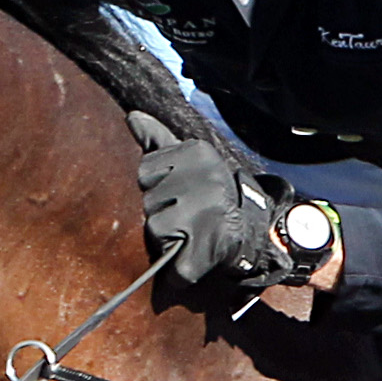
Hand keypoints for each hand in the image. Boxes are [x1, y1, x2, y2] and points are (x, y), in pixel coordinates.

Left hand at [128, 112, 301, 289]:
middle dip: (162, 209)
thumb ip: (158, 140)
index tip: (182, 189)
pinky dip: (174, 264)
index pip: (146, 169)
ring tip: (191, 230)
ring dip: (166, 234)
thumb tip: (131, 116)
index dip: (157, 185)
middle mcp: (206, 180)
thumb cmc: (208, 194)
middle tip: (188, 212)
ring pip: (154, 227)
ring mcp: (205, 215)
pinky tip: (190, 252)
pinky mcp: (203, 250)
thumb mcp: (188, 161)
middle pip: (148, 198)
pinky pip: (166, 258)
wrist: (249, 233)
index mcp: (198, 154)